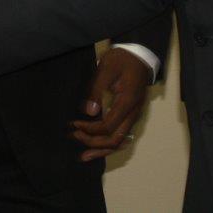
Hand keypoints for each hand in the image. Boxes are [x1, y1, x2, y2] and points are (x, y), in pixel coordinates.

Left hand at [72, 46, 151, 160]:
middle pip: (115, 140)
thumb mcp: (106, 69)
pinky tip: (96, 148)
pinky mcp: (130, 116)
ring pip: (120, 142)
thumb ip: (96, 90)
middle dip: (93, 142)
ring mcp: (134, 116)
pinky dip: (108, 145)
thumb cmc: (122, 60)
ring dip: (101, 149)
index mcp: (128, 102)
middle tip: (74, 136)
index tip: (74, 123)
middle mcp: (133, 114)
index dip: (90, 129)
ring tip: (83, 157)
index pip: (108, 126)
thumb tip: (89, 112)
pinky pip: (121, 136)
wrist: (139, 55)